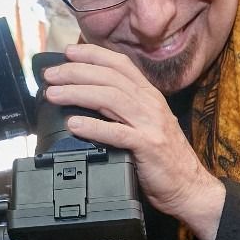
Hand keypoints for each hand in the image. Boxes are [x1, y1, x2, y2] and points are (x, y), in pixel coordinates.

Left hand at [41, 43, 225, 239]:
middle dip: (76, 72)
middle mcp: (150, 104)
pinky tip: (74, 124)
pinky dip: (93, 127)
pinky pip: (117, 133)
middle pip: (109, 78)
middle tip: (50, 75)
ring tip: (53, 94)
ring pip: (110, 98)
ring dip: (77, 93)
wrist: (189, 186)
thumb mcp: (145, 125)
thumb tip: (87, 98)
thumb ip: (122, 110)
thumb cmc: (163, 158)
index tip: (68, 52)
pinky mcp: (148, 147)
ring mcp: (150, 124)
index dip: (93, 54)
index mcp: (150, 96)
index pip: (120, 64)